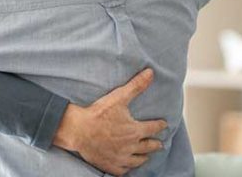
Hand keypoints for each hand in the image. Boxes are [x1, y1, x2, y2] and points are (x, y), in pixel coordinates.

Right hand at [52, 68, 166, 175]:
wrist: (78, 130)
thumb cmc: (98, 114)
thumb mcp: (118, 97)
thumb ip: (136, 86)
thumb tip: (150, 73)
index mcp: (135, 130)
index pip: (154, 128)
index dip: (160, 125)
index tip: (163, 124)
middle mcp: (131, 146)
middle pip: (149, 147)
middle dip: (155, 144)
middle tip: (159, 143)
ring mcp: (121, 158)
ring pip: (139, 160)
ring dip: (144, 156)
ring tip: (147, 155)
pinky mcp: (111, 165)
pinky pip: (124, 170)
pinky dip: (129, 167)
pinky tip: (129, 165)